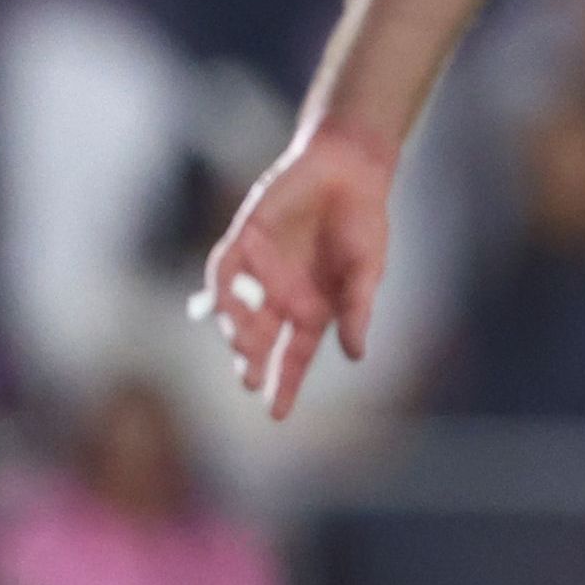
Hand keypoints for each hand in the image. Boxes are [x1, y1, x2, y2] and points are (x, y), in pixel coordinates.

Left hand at [197, 125, 393, 417]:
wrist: (348, 170)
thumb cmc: (363, 223)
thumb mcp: (366, 272)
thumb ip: (356, 311)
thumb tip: (356, 355)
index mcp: (313, 310)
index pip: (295, 357)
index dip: (285, 385)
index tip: (275, 414)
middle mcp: (282, 296)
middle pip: (260, 339)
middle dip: (253, 361)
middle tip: (250, 378)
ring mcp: (260, 269)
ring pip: (237, 309)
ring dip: (237, 329)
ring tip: (244, 344)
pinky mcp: (244, 238)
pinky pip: (225, 268)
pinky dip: (220, 287)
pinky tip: (218, 302)